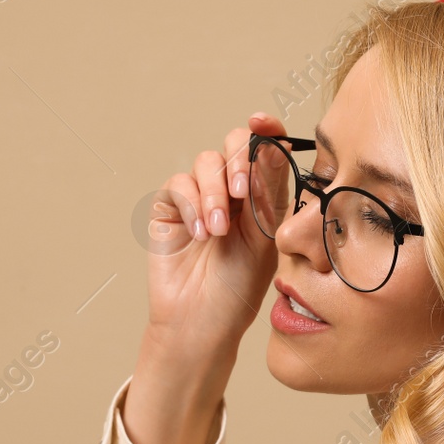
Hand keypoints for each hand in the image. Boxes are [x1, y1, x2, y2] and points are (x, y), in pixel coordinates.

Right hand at [143, 111, 291, 355]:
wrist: (202, 321)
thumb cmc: (238, 288)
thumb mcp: (264, 239)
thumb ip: (268, 193)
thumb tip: (273, 146)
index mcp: (264, 194)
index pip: (266, 149)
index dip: (266, 129)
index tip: (261, 122)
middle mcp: (232, 190)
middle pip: (234, 144)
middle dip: (238, 160)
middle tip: (240, 191)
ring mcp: (200, 196)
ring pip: (206, 162)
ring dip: (213, 192)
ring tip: (218, 232)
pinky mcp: (170, 207)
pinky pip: (178, 183)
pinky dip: (191, 205)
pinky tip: (199, 234)